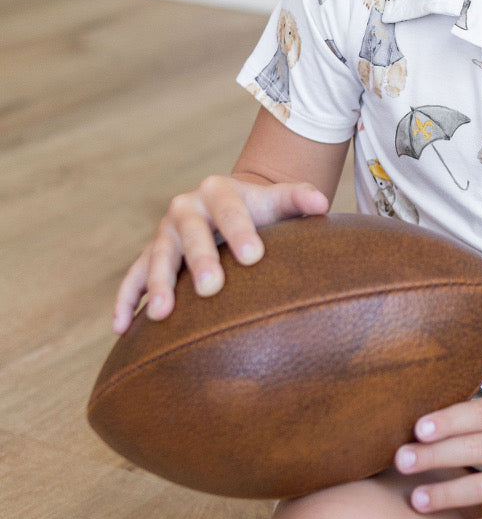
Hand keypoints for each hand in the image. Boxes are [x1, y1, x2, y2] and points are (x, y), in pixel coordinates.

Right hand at [112, 175, 329, 332]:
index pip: (231, 210)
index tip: (255, 257)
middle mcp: (185, 208)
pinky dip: (125, 301)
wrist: (226, 205)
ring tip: (162, 314)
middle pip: (189, 233)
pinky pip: (131, 278)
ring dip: (157, 284)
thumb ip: (299, 197)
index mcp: (219, 190)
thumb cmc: (260, 209)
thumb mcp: (278, 200)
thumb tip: (322, 202)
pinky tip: (122, 328)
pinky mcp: (149, 256)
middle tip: (211, 288)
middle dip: (200, 260)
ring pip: (156, 257)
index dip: (242, 232)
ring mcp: (164, 233)